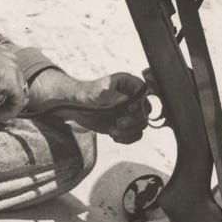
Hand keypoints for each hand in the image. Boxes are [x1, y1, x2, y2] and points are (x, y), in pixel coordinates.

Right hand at [0, 45, 28, 122]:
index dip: (6, 95)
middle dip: (8, 104)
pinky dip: (6, 113)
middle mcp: (12, 59)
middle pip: (19, 87)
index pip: (13, 78)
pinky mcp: (12, 81)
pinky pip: (18, 103)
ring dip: (6, 111)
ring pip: (20, 96)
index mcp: (4, 55)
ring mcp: (14, 69)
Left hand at [27, 69, 148, 143]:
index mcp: (127, 83)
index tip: (129, 110)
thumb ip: (112, 97)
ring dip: (129, 132)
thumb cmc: (85, 94)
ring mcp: (130, 111)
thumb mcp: (97, 94)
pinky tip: (114, 135)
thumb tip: (126, 101)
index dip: (140, 102)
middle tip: (118, 124)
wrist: (75, 108)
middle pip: (145, 111)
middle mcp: (132, 97)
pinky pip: (135, 134)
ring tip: (113, 132)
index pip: (143, 92)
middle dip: (134, 120)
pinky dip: (126, 138)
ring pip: (141, 125)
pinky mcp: (126, 124)